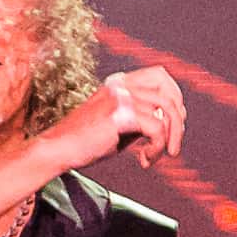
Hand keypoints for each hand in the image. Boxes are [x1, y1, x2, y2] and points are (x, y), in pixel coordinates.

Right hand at [39, 64, 184, 178]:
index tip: (173, 123)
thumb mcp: (119, 123)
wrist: (58, 149)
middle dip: (177, 123)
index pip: (160, 75)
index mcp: (119, 82)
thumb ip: (141, 117)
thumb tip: (171, 123)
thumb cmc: (85, 142)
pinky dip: (157, 148)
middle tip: (171, 147)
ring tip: (155, 156)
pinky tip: (144, 161)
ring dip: (169, 140)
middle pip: (169, 94)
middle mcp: (121, 85)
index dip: (175, 97)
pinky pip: (157, 129)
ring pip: (167, 113)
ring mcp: (121, 97)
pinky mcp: (121, 114)